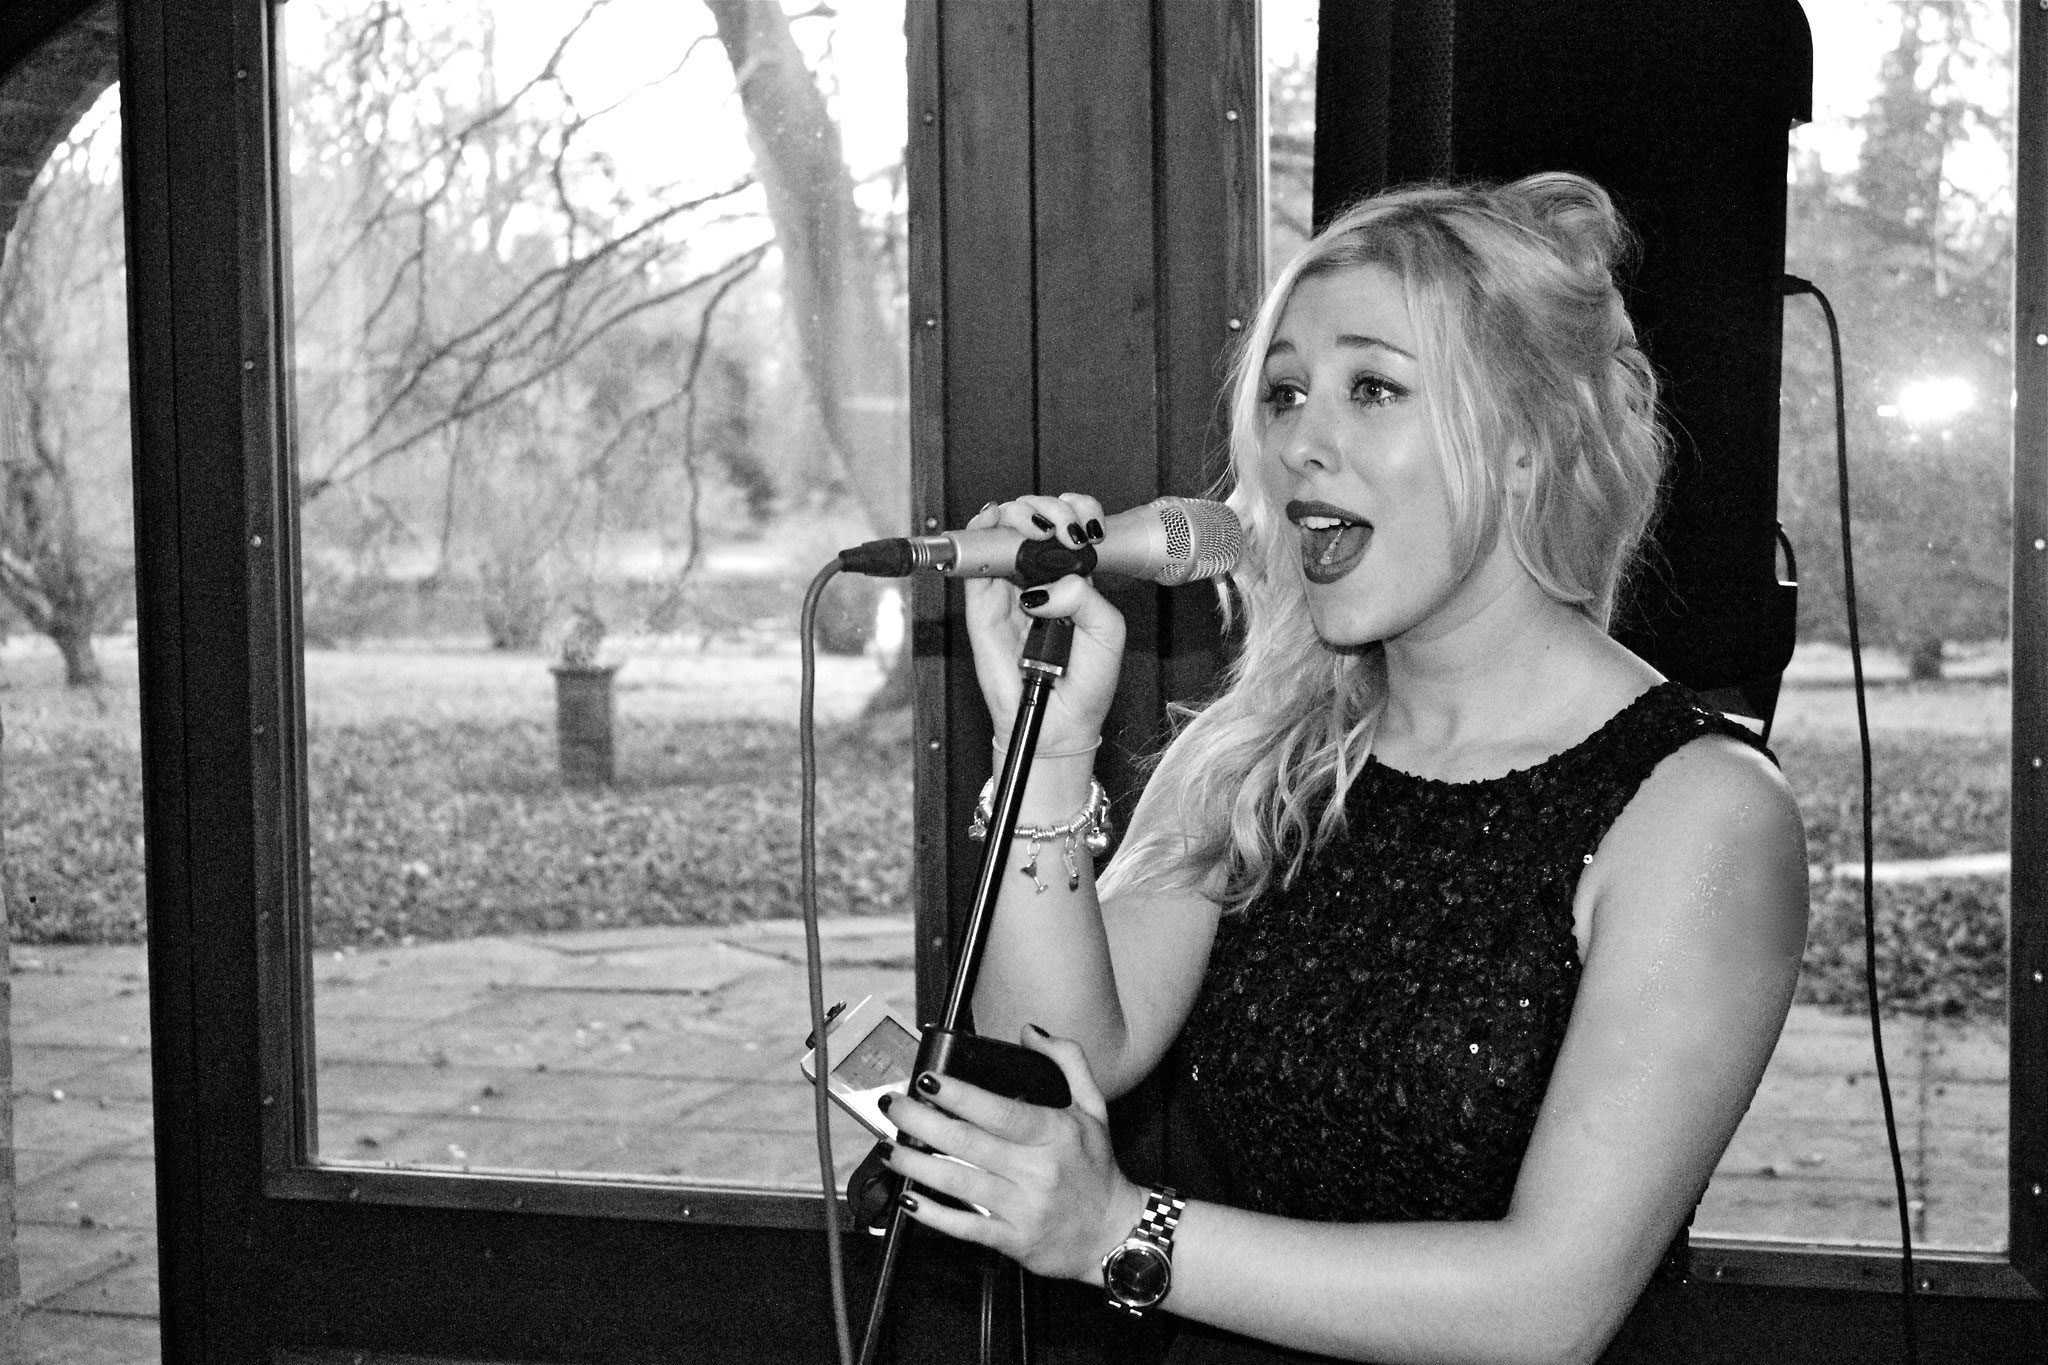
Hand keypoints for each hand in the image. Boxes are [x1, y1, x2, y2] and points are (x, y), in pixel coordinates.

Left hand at [883, 1026, 1144, 1283]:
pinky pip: (967, 1227)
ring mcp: (1024, 1208)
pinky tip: (909, 1200)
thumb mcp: (1094, 1108)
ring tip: (890, 1148)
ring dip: (916, 1165)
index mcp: (1055, 1134)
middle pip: (968, 1143)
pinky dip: (934, 1215)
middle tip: (894, 1106)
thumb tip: (1030, 1031)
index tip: (927, 1080)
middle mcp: (1038, 1170)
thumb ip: (1068, 1061)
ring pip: (960, 1183)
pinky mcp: (1014, 1240)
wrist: (1115, 1234)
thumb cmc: (1098, 1168)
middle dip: (922, 1123)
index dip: (959, 1095)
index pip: (999, 1111)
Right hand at [962, 495, 1126, 754]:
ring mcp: (1008, 587)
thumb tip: (1044, 586)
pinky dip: (979, 537)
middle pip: (1034, 517)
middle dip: (1047, 508)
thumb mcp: (1107, 632)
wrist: (1059, 722)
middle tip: (1061, 531)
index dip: (1076, 510)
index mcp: (1074, 575)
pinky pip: (973, 563)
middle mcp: (1040, 575)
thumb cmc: (1086, 680)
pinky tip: (993, 528)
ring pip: (1002, 529)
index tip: (1085, 528)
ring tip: (1032, 529)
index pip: (1071, 523)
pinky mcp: (981, 606)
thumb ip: (1084, 597)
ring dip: (1015, 514)